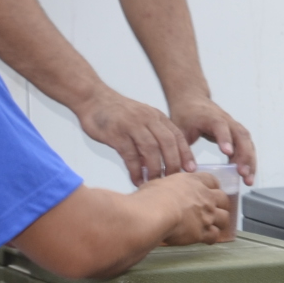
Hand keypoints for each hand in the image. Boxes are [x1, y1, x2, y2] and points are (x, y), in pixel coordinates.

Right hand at [78, 88, 198, 182]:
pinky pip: (130, 155)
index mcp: (156, 116)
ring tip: (155, 183)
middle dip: (173, 164)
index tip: (191, 170)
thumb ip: (152, 136)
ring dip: (155, 169)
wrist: (92, 99)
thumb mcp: (141, 119)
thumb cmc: (117, 113)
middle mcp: (147, 119)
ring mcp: (132, 125)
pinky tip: (137, 180)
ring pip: (151, 150)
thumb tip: (160, 163)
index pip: (177, 136)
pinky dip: (135, 170)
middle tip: (173, 181)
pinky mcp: (117, 133)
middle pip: (167, 143)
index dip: (185, 154)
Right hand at [146, 171, 235, 245]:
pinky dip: (212, 238)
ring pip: (224, 218)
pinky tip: (207, 240)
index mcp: (193, 182)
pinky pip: (214, 236)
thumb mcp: (157, 184)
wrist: (156, 214)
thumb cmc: (152, 198)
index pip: (211, 180)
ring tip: (214, 226)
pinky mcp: (204, 232)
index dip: (212, 186)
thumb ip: (165, 187)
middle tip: (215, 209)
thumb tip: (160, 190)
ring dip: (220, 222)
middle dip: (221, 205)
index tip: (210, 191)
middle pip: (223, 199)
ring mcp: (207, 215)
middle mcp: (205, 197)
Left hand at [169, 95, 257, 181]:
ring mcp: (234, 126)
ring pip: (247, 142)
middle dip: (244, 156)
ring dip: (250, 161)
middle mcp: (227, 120)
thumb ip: (182, 149)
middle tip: (243, 174)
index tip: (228, 153)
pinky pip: (247, 146)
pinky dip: (248, 160)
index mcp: (211, 117)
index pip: (221, 126)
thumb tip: (188, 171)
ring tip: (248, 179)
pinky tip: (246, 175)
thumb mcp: (179, 130)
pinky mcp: (237, 133)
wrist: (192, 100)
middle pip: (241, 136)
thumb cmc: (185, 115)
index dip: (225, 138)